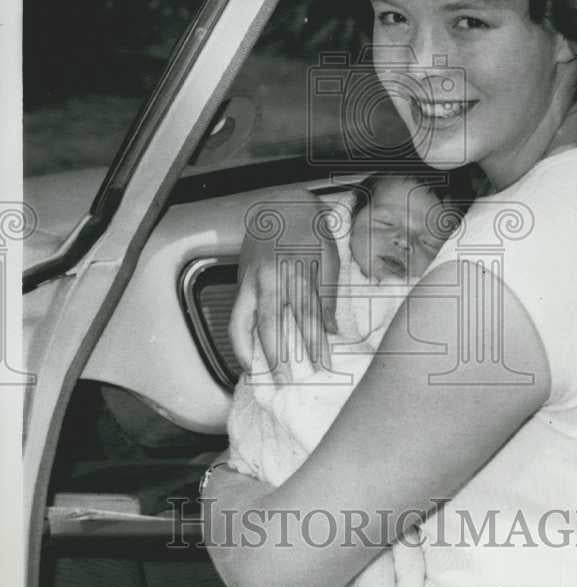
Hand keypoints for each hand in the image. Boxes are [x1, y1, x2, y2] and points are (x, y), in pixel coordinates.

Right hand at [228, 187, 339, 374]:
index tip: (323, 367)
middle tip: (290, 383)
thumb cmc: (310, 229)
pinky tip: (245, 355)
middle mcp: (273, 279)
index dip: (316, 346)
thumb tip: (330, 330)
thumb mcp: (328, 259)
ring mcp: (253, 281)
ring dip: (253, 352)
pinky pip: (236, 315)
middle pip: (275, 326)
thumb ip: (326, 296)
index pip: (308, 319)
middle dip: (281, 358)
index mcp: (298, 272)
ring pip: (249, 323)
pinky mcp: (242, 280)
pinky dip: (239, 338)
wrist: (282, 203)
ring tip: (261, 376)